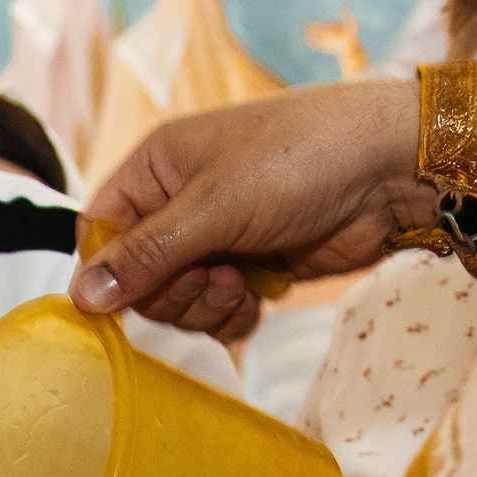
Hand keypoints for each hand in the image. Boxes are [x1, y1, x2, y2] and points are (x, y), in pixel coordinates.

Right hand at [72, 78, 435, 341]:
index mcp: (156, 169)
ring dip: (204, 307)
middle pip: (136, 279)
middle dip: (171, 292)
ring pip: (176, 301)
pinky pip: (215, 312)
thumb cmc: (301, 160)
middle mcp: (179, 204)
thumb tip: (80, 297)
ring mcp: (216, 239)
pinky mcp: (251, 269)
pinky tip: (259, 298)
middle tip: (215, 276)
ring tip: (243, 284)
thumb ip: (145, 256)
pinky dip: (231, 316)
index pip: (99, 233)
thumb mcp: (213, 207)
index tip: (133, 293)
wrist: (396, 168)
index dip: (109, 271)